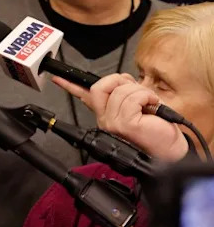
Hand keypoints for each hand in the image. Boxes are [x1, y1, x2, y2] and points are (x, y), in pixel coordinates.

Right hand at [53, 74, 188, 161]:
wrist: (170, 149)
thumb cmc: (158, 128)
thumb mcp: (140, 104)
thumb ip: (125, 93)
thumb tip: (120, 80)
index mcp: (106, 113)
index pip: (83, 97)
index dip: (68, 86)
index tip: (56, 78)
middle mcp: (105, 119)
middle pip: (99, 87)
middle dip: (120, 80)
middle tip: (136, 91)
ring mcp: (112, 123)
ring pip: (120, 91)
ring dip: (141, 92)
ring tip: (150, 103)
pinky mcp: (124, 124)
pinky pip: (133, 98)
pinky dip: (147, 97)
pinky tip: (152, 106)